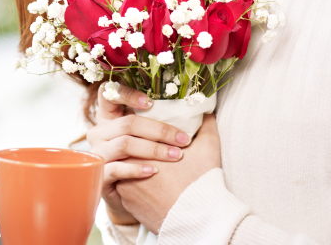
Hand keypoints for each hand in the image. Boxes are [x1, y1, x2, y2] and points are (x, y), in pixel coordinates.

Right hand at [87, 83, 191, 225]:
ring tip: (175, 156)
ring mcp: (99, 154)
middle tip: (182, 139)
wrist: (139, 196)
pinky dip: (136, 169)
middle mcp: (100, 132)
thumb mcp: (159, 137)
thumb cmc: (151, 160)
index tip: (150, 101)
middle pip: (127, 123)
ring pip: (124, 145)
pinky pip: (116, 169)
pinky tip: (153, 171)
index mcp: (111, 116)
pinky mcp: (100, 175)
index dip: (126, 94)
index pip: (108, 94)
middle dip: (158, 130)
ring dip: (153, 149)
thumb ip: (175, 119)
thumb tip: (204, 109)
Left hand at [116, 114, 221, 233]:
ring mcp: (125, 184)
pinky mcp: (126, 202)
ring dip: (133, 164)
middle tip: (153, 148)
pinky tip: (149, 183)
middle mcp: (129, 164)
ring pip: (122, 166)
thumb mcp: (208, 145)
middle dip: (138, 146)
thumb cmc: (202, 180)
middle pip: (126, 148)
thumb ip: (205, 123)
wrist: (198, 218)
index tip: (158, 134)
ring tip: (151, 166)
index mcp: (144, 147)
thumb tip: (204, 111)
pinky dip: (133, 182)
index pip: (134, 130)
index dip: (146, 130)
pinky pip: (123, 186)